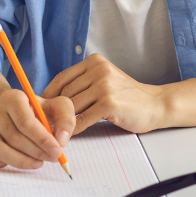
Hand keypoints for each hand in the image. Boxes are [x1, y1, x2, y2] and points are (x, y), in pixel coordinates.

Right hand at [0, 89, 74, 170]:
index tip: (57, 150)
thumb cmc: (41, 110)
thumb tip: (61, 140)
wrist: (21, 110)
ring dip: (21, 161)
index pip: (25, 122)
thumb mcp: (58, 106)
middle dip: (36, 151)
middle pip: (14, 137)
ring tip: (39, 162)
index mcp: (13, 98)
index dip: (42, 139)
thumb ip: (65, 118)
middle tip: (53, 157)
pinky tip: (10, 165)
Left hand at [41, 53, 168, 134]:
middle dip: (54, 111)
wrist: (155, 104)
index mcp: (94, 62)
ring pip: (72, 106)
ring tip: (56, 131)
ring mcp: (104, 85)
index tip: (40, 107)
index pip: (62, 78)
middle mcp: (98, 70)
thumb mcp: (104, 80)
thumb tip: (52, 99)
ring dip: (62, 122)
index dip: (48, 95)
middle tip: (46, 124)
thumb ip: (82, 85)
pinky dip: (74, 129)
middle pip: (65, 93)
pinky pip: (83, 119)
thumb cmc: (127, 96)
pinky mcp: (109, 103)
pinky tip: (71, 135)